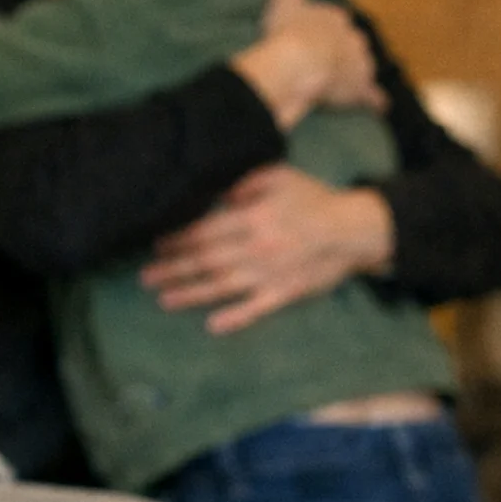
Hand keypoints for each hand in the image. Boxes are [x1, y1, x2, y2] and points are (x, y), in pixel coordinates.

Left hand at [139, 164, 394, 334]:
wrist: (354, 229)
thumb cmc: (312, 200)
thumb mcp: (278, 176)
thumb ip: (244, 181)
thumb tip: (214, 189)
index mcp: (253, 218)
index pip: (205, 230)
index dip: (178, 239)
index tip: (155, 245)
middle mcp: (257, 248)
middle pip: (207, 260)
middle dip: (173, 269)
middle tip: (146, 277)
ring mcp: (271, 274)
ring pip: (224, 286)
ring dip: (192, 294)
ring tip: (164, 300)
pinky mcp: (287, 293)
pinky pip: (258, 309)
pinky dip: (236, 318)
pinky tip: (214, 326)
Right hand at [231, 0, 383, 128]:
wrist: (297, 64)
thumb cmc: (286, 32)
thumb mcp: (284, 1)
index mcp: (336, 18)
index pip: (336, 22)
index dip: (323, 33)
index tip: (311, 40)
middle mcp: (355, 39)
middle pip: (353, 45)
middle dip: (343, 52)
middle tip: (325, 63)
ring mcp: (361, 65)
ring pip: (363, 68)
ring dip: (355, 75)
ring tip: (340, 85)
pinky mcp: (361, 90)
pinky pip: (373, 97)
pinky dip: (375, 101)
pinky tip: (377, 105)